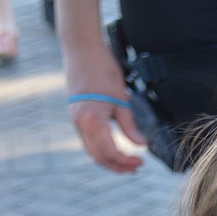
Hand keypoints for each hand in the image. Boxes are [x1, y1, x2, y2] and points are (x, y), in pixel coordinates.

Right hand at [64, 40, 145, 172]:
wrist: (81, 48)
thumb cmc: (101, 68)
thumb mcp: (120, 98)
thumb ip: (129, 125)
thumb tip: (141, 145)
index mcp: (91, 119)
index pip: (109, 152)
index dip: (125, 162)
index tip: (140, 162)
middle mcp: (79, 123)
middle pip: (98, 157)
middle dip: (117, 166)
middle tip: (136, 167)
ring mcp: (75, 120)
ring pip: (92, 151)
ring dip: (109, 160)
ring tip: (127, 162)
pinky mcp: (76, 116)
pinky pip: (88, 141)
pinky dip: (102, 149)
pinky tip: (115, 149)